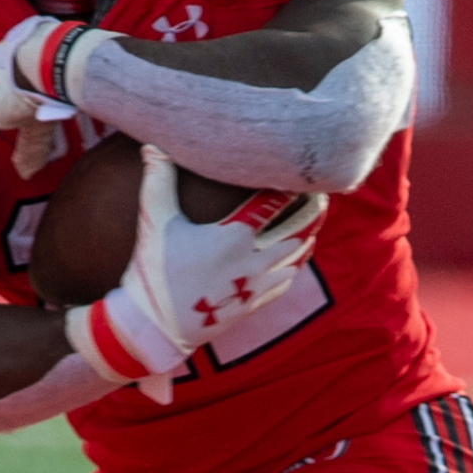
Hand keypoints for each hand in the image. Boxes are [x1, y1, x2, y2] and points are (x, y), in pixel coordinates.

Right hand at [63, 148, 324, 404]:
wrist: (154, 328)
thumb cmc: (152, 272)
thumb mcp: (154, 222)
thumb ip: (158, 180)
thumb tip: (152, 145)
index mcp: (233, 236)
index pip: (273, 202)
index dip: (288, 184)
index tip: (297, 170)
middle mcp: (252, 260)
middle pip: (298, 230)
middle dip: (312, 210)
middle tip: (320, 195)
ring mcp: (256, 285)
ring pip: (297, 257)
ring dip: (307, 237)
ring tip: (314, 221)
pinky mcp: (253, 305)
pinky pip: (286, 282)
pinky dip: (294, 265)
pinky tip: (295, 257)